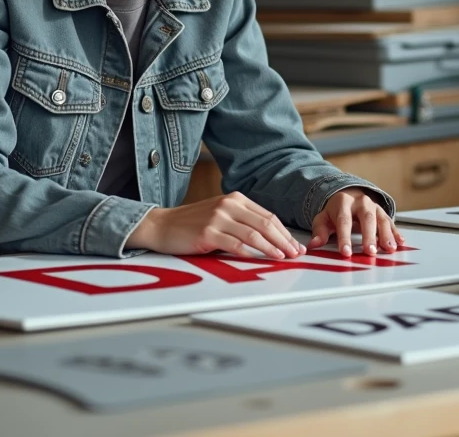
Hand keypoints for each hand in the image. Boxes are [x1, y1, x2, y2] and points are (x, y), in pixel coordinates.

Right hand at [129, 192, 304, 258]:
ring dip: (271, 248)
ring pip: (253, 235)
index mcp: (236, 199)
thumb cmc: (193, 224)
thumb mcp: (221, 214)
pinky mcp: (207, 232)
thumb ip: (243, 221)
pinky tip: (259, 260)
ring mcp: (217, 218)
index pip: (268, 217)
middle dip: (283, 241)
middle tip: (296, 254)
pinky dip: (250, 253)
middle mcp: (229, 205)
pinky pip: (234, 245)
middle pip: (265, 224)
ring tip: (283, 258)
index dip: (284, 233)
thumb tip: (273, 239)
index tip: (296, 246)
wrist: (162, 225)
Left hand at [309, 188, 404, 257]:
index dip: (345, 237)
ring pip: (382, 219)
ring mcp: (374, 206)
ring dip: (386, 235)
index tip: (346, 252)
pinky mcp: (383, 212)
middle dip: (369, 236)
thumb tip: (313, 244)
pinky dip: (396, 233)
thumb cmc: (335, 211)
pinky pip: (391, 222)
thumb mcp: (323, 218)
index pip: (344, 221)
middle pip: (366, 218)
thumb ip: (319, 231)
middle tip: (370, 251)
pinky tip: (400, 242)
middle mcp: (361, 202)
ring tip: (389, 249)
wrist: (349, 195)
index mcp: (343, 202)